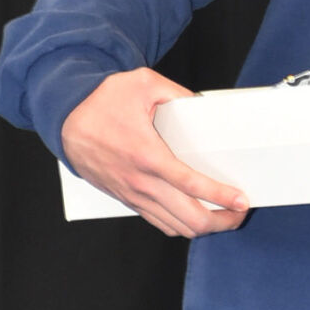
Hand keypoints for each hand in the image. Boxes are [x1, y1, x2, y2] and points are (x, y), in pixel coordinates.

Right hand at [60, 68, 248, 238]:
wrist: (65, 119)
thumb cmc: (102, 100)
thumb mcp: (142, 83)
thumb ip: (177, 93)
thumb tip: (203, 104)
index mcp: (148, 154)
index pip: (192, 185)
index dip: (222, 197)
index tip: (243, 201)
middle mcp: (141, 182)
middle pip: (189, 218)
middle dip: (221, 221)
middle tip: (240, 212)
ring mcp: (133, 195)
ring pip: (175, 227)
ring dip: (204, 227)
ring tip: (224, 216)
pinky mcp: (126, 199)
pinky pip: (158, 222)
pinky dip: (181, 225)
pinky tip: (196, 216)